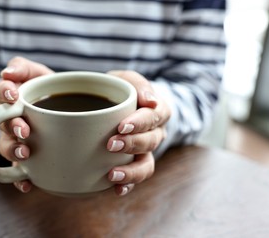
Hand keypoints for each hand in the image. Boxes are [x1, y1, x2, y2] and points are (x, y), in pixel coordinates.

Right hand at [0, 57, 52, 192]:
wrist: (65, 106)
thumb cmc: (46, 88)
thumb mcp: (37, 72)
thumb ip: (22, 67)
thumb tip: (6, 71)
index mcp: (10, 98)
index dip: (3, 93)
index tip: (13, 96)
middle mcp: (9, 120)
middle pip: (2, 124)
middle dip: (12, 127)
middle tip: (24, 129)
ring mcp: (16, 139)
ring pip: (8, 147)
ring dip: (14, 151)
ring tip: (26, 153)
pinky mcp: (26, 157)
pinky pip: (19, 171)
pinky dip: (20, 179)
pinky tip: (27, 184)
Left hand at [106, 70, 170, 195]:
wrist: (121, 105)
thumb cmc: (123, 90)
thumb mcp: (127, 79)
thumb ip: (137, 83)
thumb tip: (150, 100)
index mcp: (157, 110)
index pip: (153, 116)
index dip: (139, 123)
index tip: (121, 126)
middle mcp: (156, 133)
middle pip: (150, 142)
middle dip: (132, 145)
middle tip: (111, 144)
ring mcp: (147, 151)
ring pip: (147, 165)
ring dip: (131, 171)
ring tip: (112, 174)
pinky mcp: (136, 164)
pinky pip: (137, 178)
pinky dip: (128, 185)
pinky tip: (116, 189)